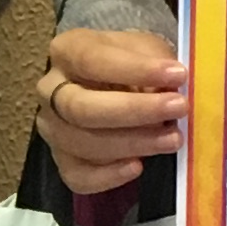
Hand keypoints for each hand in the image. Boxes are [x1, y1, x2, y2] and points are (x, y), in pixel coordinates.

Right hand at [37, 27, 186, 198]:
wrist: (115, 84)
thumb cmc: (130, 63)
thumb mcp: (144, 49)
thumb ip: (155, 62)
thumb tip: (170, 86)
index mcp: (66, 51)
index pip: (93, 61)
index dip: (135, 70)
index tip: (177, 74)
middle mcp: (49, 90)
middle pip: (80, 107)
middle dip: (133, 111)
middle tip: (178, 108)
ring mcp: (51, 128)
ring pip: (81, 143)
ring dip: (132, 143)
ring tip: (172, 139)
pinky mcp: (61, 160)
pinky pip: (77, 176)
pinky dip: (107, 176)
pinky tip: (136, 166)